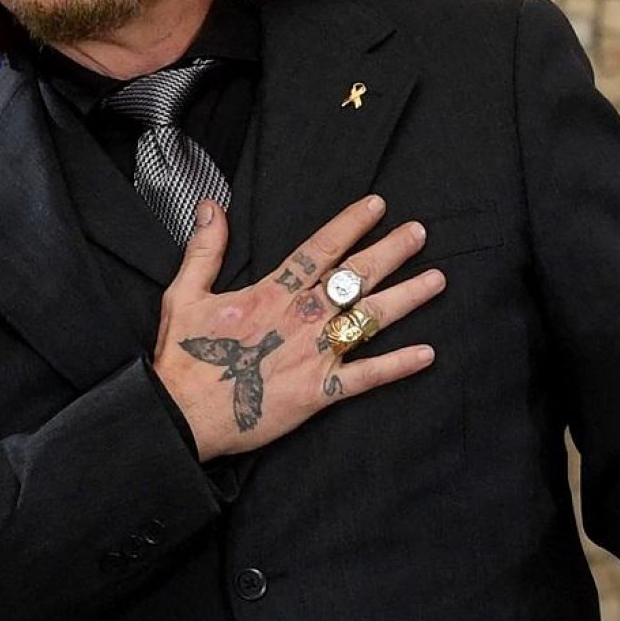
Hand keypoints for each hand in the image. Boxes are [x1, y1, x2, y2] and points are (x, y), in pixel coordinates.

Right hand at [153, 194, 442, 461]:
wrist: (183, 414)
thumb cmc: (183, 357)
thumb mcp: (185, 293)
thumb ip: (205, 249)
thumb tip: (210, 206)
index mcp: (270, 293)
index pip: (319, 250)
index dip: (350, 225)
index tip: (377, 206)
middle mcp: (300, 318)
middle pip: (354, 278)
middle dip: (390, 252)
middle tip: (420, 233)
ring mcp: (313, 354)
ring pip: (368, 320)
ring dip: (405, 298)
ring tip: (436, 280)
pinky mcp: (318, 391)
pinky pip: (365, 377)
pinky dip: (397, 366)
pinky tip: (426, 354)